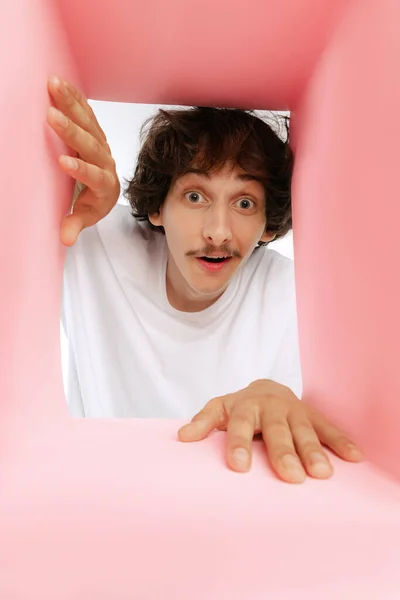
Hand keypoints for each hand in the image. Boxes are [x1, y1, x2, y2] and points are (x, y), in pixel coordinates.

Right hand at [47, 75, 119, 245]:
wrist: (107, 189)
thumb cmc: (94, 203)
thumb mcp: (86, 216)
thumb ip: (75, 224)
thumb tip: (65, 239)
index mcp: (104, 184)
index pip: (94, 176)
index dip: (81, 169)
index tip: (64, 162)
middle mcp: (106, 161)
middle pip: (90, 144)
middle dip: (72, 130)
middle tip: (52, 116)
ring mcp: (102, 144)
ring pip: (89, 122)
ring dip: (71, 104)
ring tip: (53, 86)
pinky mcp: (96, 131)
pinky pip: (87, 112)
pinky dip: (74, 98)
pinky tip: (60, 83)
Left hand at [178, 379, 363, 482]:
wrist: (266, 388)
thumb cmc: (239, 407)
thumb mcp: (218, 409)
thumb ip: (203, 421)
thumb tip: (182, 437)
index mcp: (245, 406)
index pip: (240, 426)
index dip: (239, 445)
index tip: (239, 467)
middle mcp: (271, 407)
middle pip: (277, 430)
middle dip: (284, 453)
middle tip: (291, 477)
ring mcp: (295, 410)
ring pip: (305, 430)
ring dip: (314, 451)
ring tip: (322, 474)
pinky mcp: (313, 415)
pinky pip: (328, 428)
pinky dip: (340, 441)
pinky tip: (354, 457)